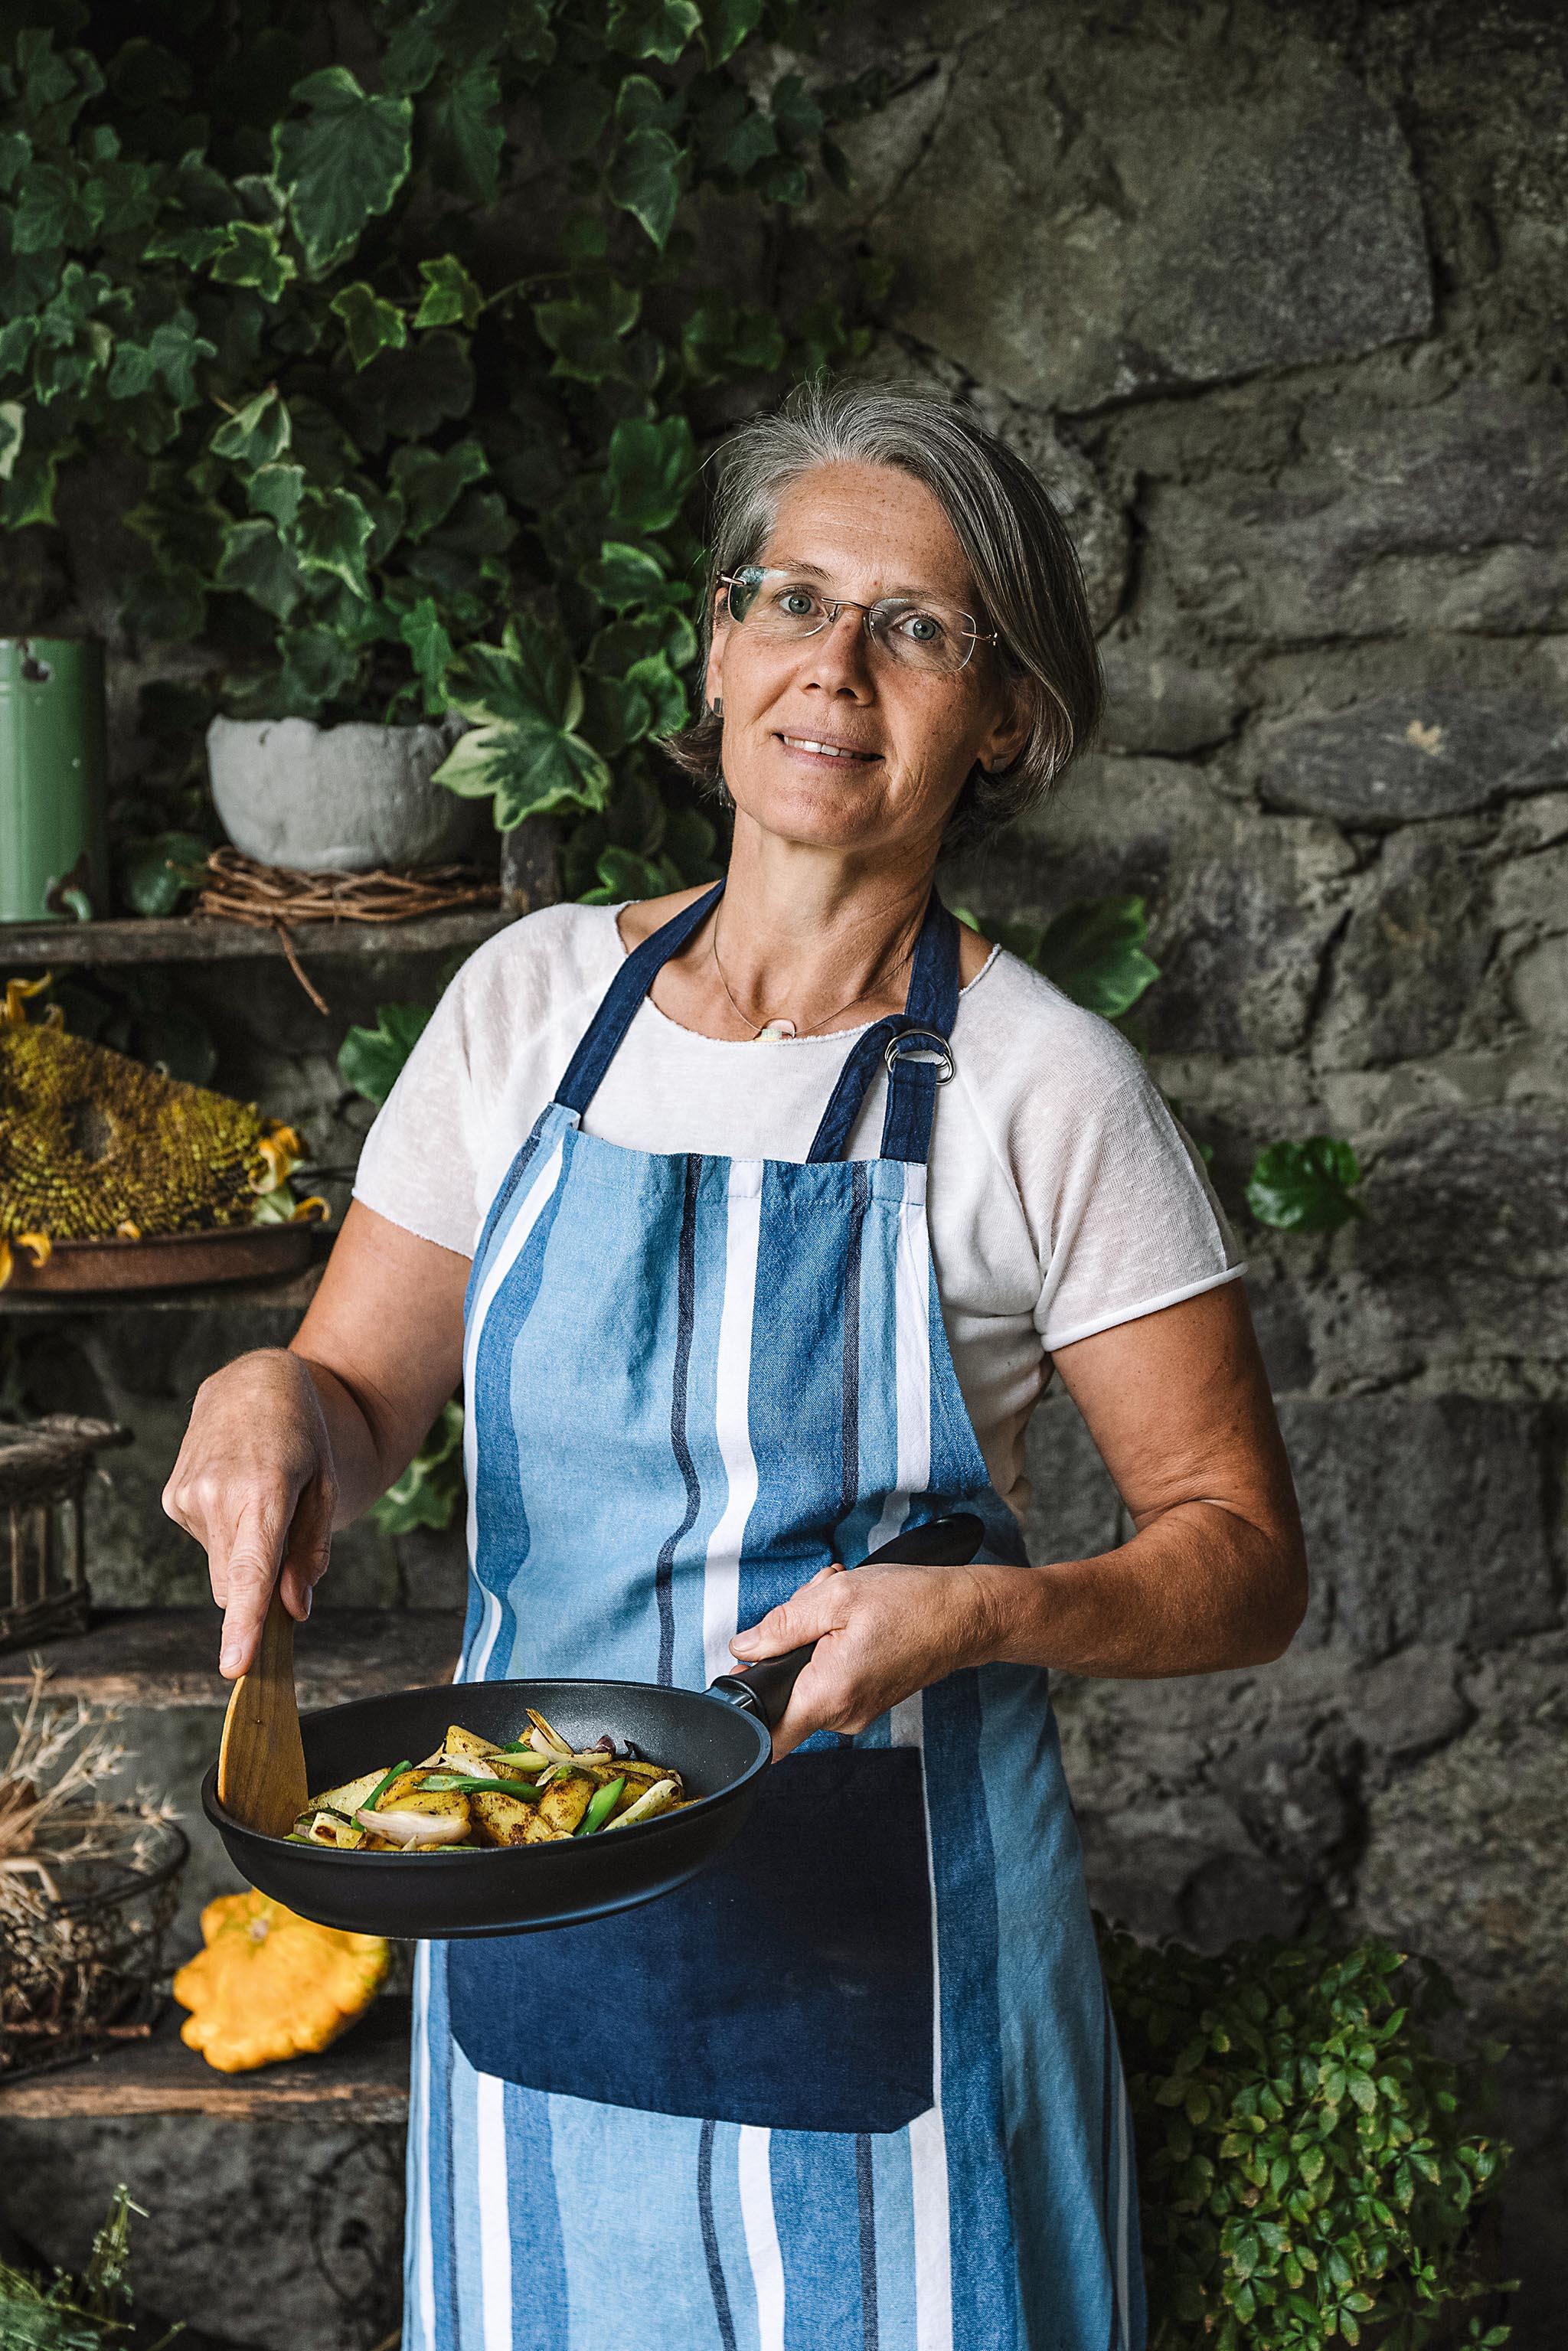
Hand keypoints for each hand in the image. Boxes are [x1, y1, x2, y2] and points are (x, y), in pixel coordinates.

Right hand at [161, 1349, 337, 1679]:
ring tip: (260, 1499)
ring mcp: (186, 1497)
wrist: (254, 1382)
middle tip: (287, 1545)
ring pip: (219, 1570)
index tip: (235, 1665)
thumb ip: (311, 1553)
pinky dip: (226, 1535)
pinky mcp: (171, 1499)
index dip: (244, 1622)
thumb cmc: (302, 1435)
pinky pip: (206, 1545)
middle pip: (235, 1584)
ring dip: (243, 1556)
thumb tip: (294, 1610)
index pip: (250, 1571)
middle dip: (259, 1591)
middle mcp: (216, 1495)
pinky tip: (236, 1491)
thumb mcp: (325, 1486)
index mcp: (264, 1491)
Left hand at [728, 1557, 1014, 1758]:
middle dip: (786, 1645)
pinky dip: (832, 1646)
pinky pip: (831, 1677)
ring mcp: (857, 1711)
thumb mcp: (835, 1598)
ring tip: (841, 1605)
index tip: (744, 1678)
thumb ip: (781, 1625)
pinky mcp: (868, 1700)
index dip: (745, 1711)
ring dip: (813, 1638)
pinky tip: (853, 1618)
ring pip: (807, 1679)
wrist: (966, 1616)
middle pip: (784, 1691)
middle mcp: (842, 1716)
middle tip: (813, 1605)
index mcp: (827, 1696)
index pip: (767, 1737)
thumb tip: (743, 1648)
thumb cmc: (911, 1604)